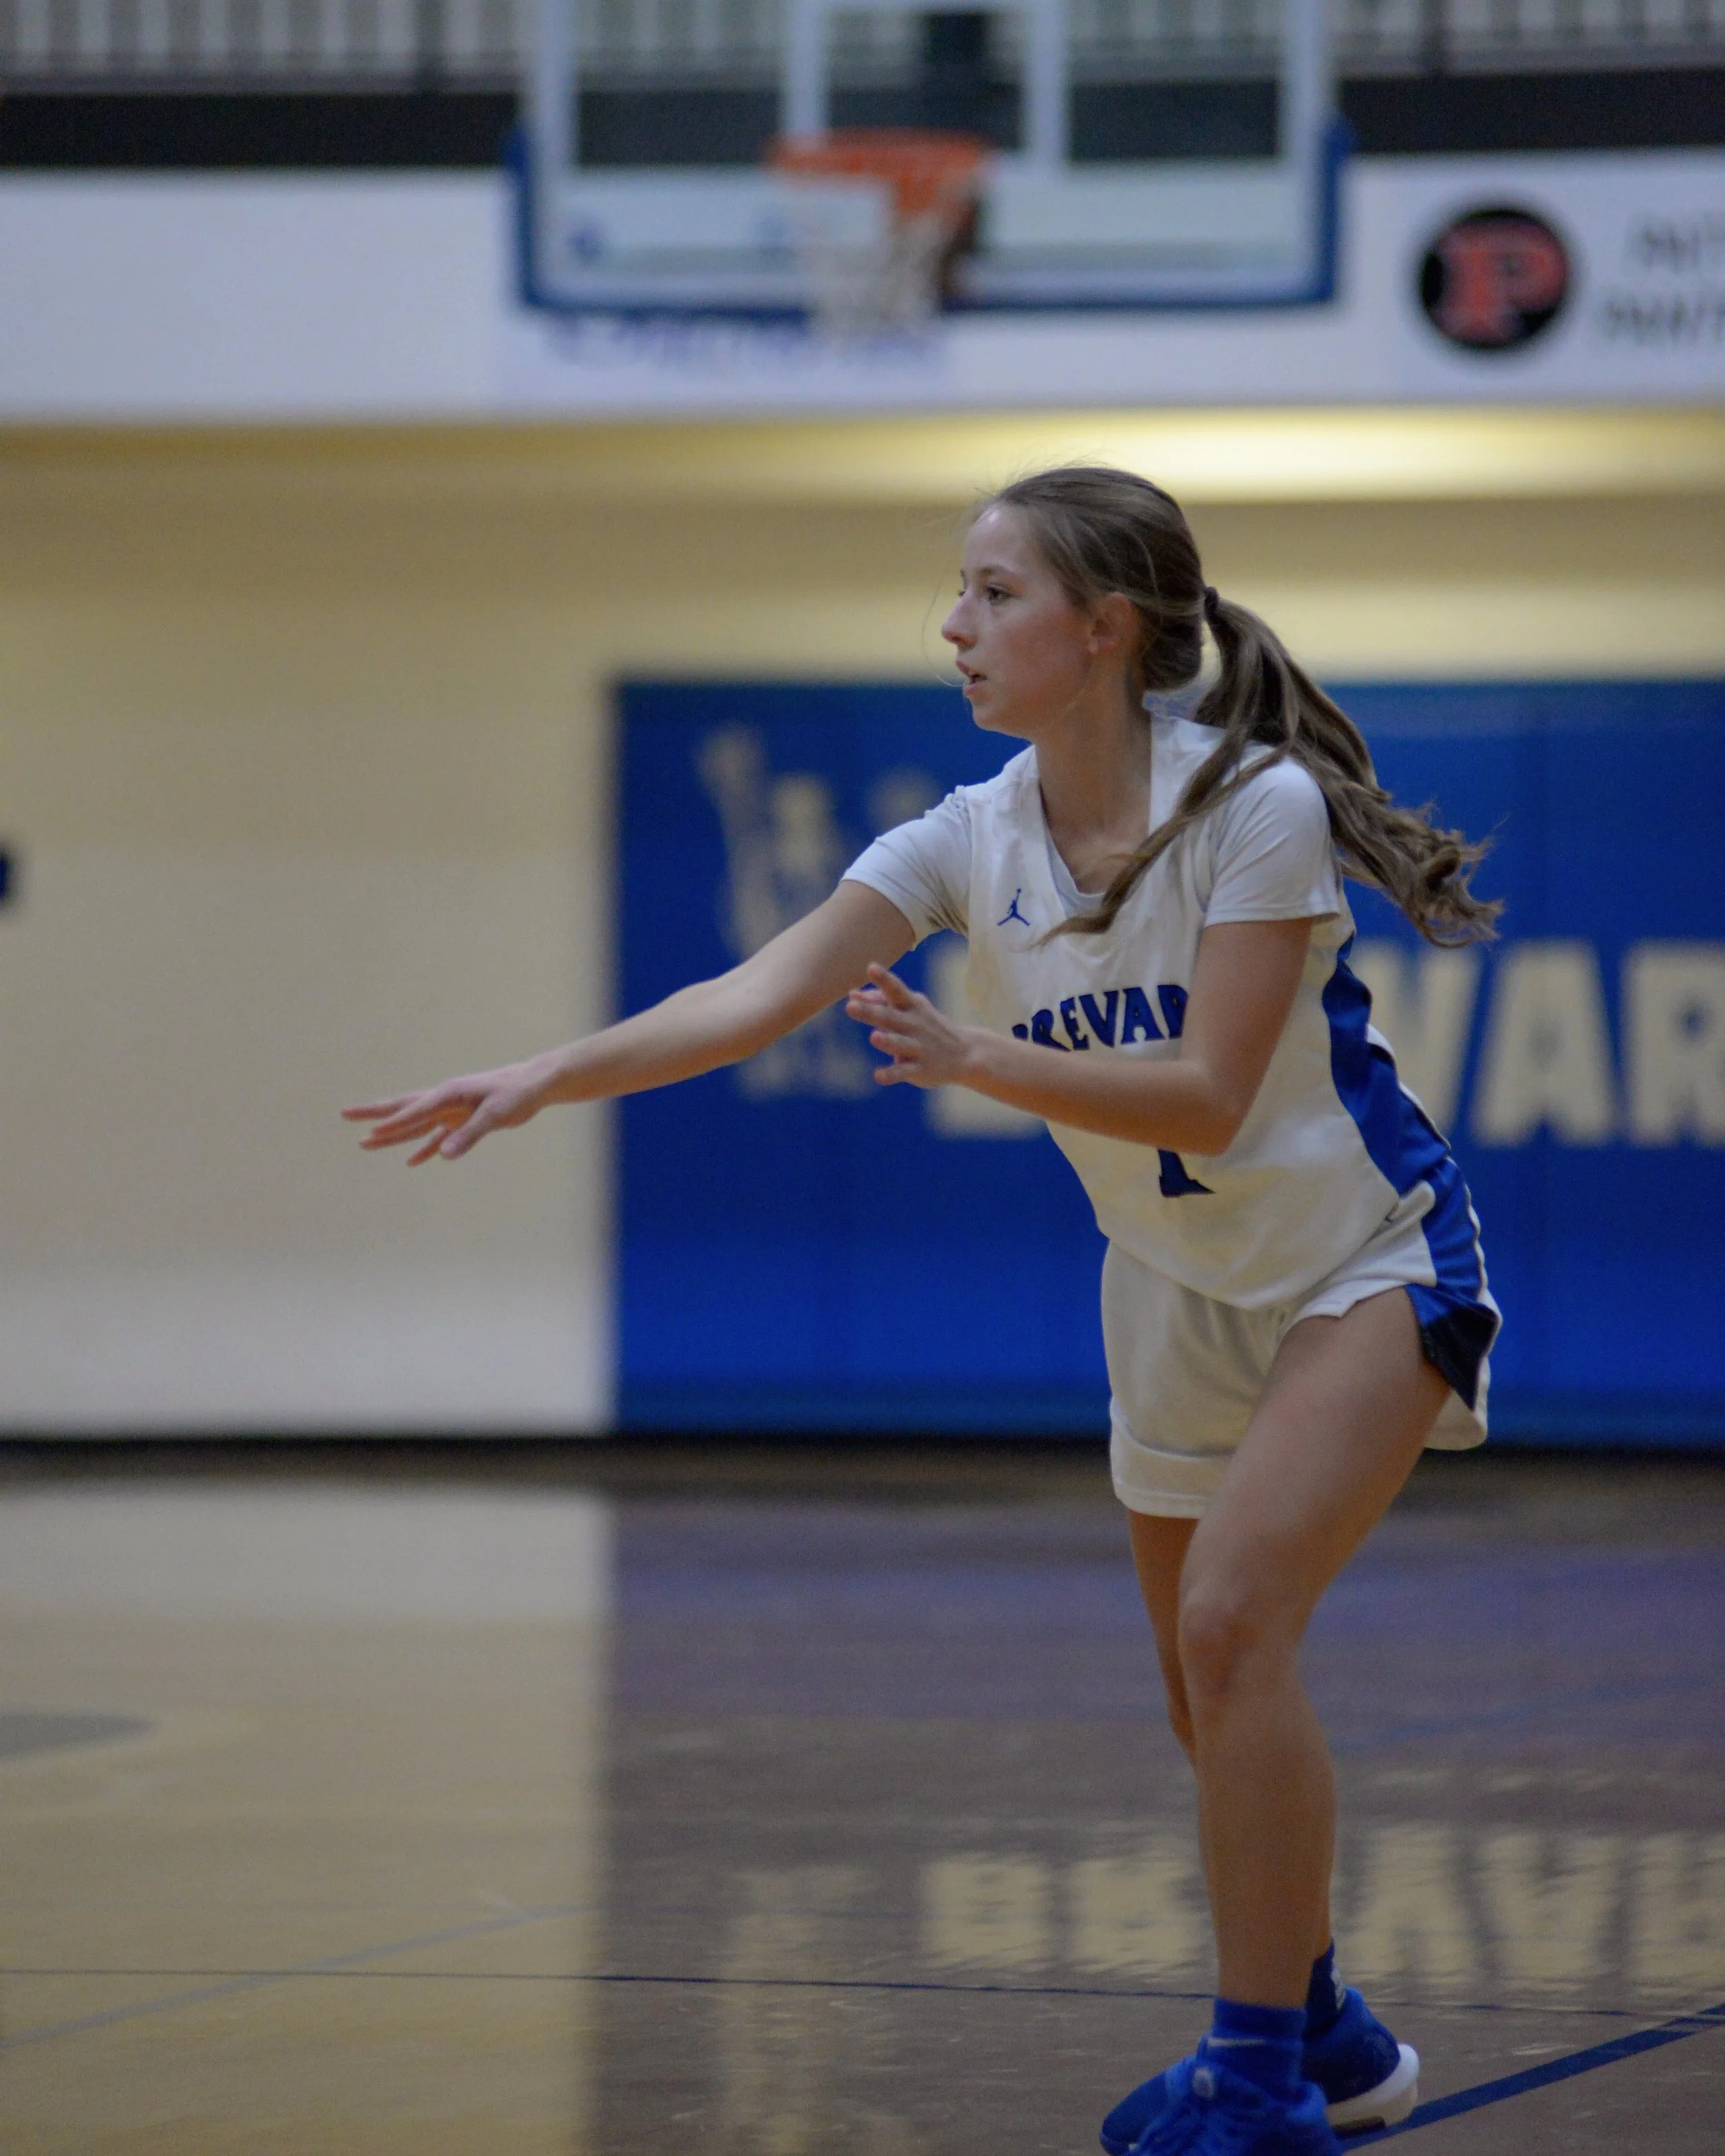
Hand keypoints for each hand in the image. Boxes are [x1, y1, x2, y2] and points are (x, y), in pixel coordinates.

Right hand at [342, 1056, 554, 1164]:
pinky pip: (438, 1138)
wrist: (535, 1085)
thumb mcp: (496, 1114)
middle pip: (403, 1110)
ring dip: (392, 1135)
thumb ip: (470, 1135)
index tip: (371, 1133)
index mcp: (449, 1093)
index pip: (416, 1111)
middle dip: (375, 1115)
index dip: (394, 1124)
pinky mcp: (463, 1122)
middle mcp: (444, 1100)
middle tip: (345, 1114)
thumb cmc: (517, 1093)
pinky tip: (412, 1162)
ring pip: (415, 1125)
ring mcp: (451, 1111)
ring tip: (364, 1143)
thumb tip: (445, 1156)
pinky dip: (425, 1149)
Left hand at [844, 964, 979, 1089]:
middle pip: (890, 1017)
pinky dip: (891, 1074)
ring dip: (888, 1041)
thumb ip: (881, 1000)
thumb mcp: (910, 1008)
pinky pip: (904, 1072)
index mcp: (911, 1007)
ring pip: (900, 1044)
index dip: (884, 979)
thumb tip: (853, 994)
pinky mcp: (920, 1069)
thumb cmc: (928, 1026)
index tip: (871, 968)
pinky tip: (878, 1076)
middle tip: (850, 1006)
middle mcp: (915, 1025)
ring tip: (874, 1037)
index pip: (896, 990)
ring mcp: (919, 1047)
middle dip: (871, 1012)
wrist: (965, 1053)